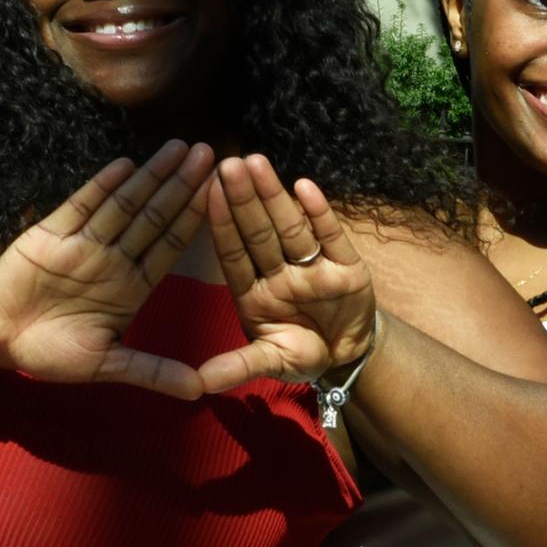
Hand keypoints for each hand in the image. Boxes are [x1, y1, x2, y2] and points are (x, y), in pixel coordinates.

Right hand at [0, 140, 216, 393]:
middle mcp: (114, 259)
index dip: (195, 219)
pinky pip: (82, 206)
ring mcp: (84, 243)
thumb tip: (200, 390)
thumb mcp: (106, 366)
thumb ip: (151, 371)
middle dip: (182, 185)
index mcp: (132, 287)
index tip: (224, 194)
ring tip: (179, 148)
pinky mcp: (52, 233)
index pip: (171, 246)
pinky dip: (102, 187)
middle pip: (155, 216)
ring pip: (125, 204)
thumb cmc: (49, 352)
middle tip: (210, 152)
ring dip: (151, 176)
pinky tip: (127, 165)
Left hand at [190, 152, 381, 399]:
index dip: (221, 223)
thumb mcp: (269, 363)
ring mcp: (311, 266)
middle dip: (244, 198)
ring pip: (290, 228)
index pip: (233, 252)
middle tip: (226, 163)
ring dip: (274, 195)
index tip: (207, 192)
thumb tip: (199, 384)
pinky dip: (320, 214)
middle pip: (259, 231)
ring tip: (256, 162)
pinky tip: (305, 187)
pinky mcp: (346, 266)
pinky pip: (331, 237)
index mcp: (252, 291)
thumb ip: (238, 367)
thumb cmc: (302, 352)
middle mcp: (278, 272)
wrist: (347, 356)